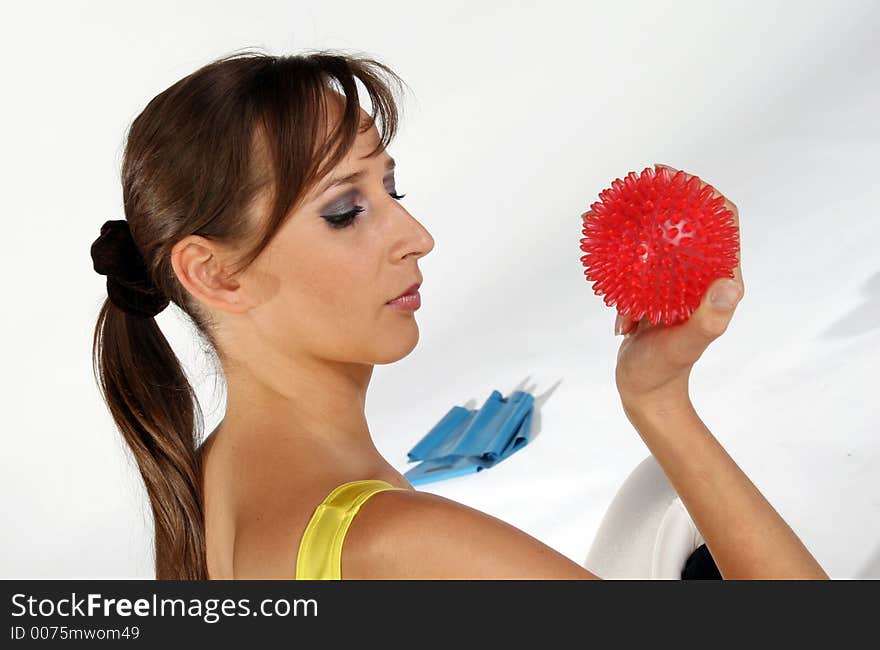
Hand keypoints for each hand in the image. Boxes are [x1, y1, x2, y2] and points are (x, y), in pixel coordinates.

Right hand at [612, 163, 744, 412]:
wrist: (643, 389)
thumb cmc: (666, 368)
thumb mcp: (687, 343)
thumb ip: (709, 317)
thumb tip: (731, 284)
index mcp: (719, 280)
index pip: (721, 222)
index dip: (704, 193)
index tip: (676, 178)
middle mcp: (699, 275)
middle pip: (687, 222)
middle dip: (664, 199)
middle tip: (638, 185)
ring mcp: (674, 282)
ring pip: (657, 239)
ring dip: (635, 221)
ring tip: (608, 209)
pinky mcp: (651, 291)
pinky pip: (636, 260)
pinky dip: (618, 248)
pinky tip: (597, 239)